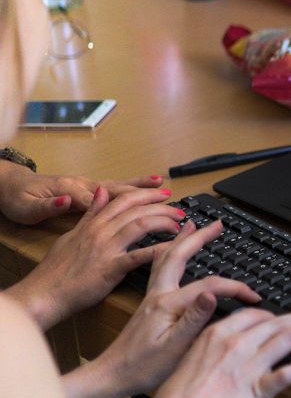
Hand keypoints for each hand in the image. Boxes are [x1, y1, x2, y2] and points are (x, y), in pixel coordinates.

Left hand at [0, 162, 164, 224]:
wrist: (9, 185)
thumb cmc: (16, 199)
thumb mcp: (26, 208)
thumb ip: (47, 206)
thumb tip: (66, 201)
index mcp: (70, 192)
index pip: (102, 200)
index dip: (126, 206)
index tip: (147, 213)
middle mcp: (82, 185)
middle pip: (117, 190)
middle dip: (144, 194)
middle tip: (168, 198)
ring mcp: (86, 185)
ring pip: (118, 186)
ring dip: (141, 186)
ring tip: (162, 183)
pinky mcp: (86, 188)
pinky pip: (113, 188)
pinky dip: (131, 186)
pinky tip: (144, 186)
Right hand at [7, 187, 184, 329]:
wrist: (43, 293)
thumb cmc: (55, 270)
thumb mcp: (72, 235)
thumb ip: (90, 214)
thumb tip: (102, 192)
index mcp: (92, 224)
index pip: (123, 200)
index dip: (146, 194)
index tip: (164, 194)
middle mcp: (100, 232)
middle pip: (136, 209)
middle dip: (162, 206)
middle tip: (179, 210)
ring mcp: (105, 249)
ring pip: (140, 225)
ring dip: (164, 222)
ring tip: (179, 226)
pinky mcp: (110, 268)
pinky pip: (138, 256)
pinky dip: (158, 250)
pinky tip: (174, 248)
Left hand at [94, 219, 262, 397]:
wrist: (112, 375)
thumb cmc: (142, 368)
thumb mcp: (174, 349)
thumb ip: (194, 319)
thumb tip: (213, 294)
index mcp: (167, 304)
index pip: (209, 285)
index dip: (235, 288)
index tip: (253, 296)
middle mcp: (158, 294)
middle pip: (178, 255)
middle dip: (199, 237)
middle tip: (217, 225)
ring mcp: (152, 296)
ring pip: (165, 257)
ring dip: (181, 239)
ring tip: (192, 225)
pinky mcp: (149, 302)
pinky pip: (158, 267)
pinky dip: (167, 252)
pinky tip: (170, 252)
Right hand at [150, 307, 290, 397]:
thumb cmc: (177, 397)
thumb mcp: (189, 358)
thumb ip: (210, 347)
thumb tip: (224, 344)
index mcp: (217, 335)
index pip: (254, 315)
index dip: (271, 315)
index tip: (278, 318)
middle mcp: (236, 345)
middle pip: (275, 323)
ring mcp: (250, 366)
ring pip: (286, 341)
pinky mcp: (260, 389)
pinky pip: (289, 373)